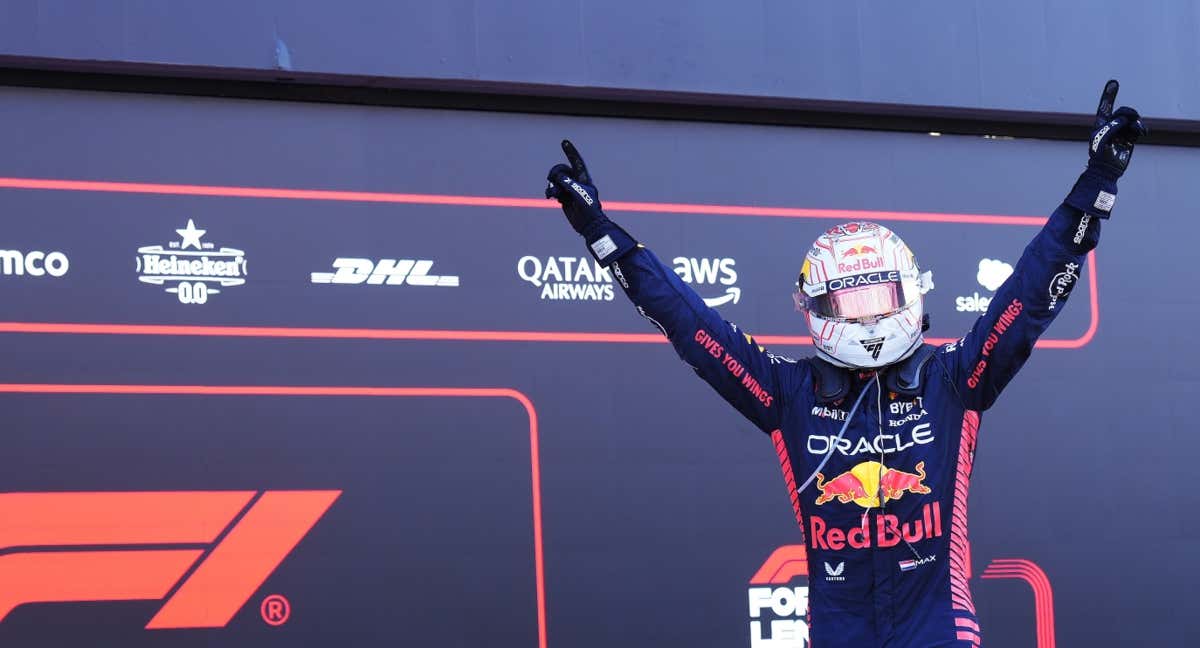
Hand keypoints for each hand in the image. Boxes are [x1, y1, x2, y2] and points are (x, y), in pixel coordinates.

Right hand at [545, 140, 604, 233]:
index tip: (564, 142)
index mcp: (584, 179)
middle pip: (562, 170)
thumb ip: (568, 183)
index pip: (576, 162)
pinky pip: (554, 190)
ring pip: (556, 181)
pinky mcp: (564, 198)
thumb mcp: (579, 193)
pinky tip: (552, 197)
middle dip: (555, 173)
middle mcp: (576, 182)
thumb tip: (558, 180)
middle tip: (552, 179)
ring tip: (553, 194)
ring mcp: (570, 190)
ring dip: (553, 185)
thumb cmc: (588, 208)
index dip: (570, 152)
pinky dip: (551, 192)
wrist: (588, 224)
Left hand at [1065, 80, 1146, 217]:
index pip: (1105, 106)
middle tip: (1132, 118)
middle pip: (1122, 111)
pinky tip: (1142, 132)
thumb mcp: (1102, 137)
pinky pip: (1137, 128)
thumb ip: (1113, 125)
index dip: (1109, 95)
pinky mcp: (1129, 138)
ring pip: (1132, 119)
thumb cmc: (1099, 154)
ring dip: (1136, 121)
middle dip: (1128, 112)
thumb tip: (1126, 120)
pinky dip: (1141, 128)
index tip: (1114, 82)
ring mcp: (1121, 132)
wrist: (1106, 170)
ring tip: (1137, 130)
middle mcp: (1111, 126)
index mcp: (1100, 124)